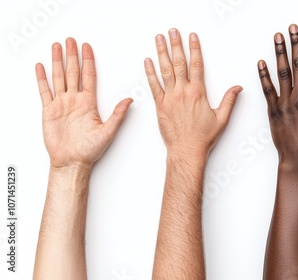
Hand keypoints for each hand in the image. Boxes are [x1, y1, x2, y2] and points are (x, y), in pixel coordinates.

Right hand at [35, 38, 131, 169]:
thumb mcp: (108, 131)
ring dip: (57, 62)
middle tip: (71, 40)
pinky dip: (42, 79)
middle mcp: (75, 101)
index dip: (88, 61)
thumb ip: (118, 114)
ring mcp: (61, 104)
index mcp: (88, 103)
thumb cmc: (90, 151)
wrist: (72, 163)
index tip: (87, 47)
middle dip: (72, 56)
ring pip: (59, 77)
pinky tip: (41, 66)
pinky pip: (45, 91)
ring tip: (57, 46)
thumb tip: (131, 100)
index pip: (89, 76)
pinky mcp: (49, 111)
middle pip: (73, 72)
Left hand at [145, 29, 241, 158]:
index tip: (192, 37)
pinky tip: (148, 61)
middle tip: (173, 31)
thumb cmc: (203, 137)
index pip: (197, 65)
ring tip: (159, 39)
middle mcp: (183, 92)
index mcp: (198, 93)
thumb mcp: (222, 119)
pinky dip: (150, 72)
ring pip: (165, 70)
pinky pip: (154, 85)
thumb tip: (237, 88)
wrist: (186, 150)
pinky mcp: (160, 105)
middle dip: (176, 45)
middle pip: (179, 63)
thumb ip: (229, 101)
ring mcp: (170, 98)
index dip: (194, 49)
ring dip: (162, 52)